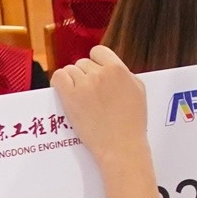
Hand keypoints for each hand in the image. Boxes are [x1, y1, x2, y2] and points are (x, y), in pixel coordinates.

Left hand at [53, 46, 152, 178]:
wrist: (121, 146)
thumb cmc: (132, 122)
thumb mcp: (138, 90)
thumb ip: (124, 74)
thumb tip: (109, 68)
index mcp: (118, 69)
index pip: (98, 51)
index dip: (96, 62)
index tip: (96, 74)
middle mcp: (100, 73)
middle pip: (82, 62)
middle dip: (85, 74)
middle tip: (90, 92)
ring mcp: (84, 85)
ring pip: (70, 70)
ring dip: (72, 80)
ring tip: (79, 96)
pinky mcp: (70, 97)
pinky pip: (58, 78)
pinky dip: (59, 82)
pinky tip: (64, 92)